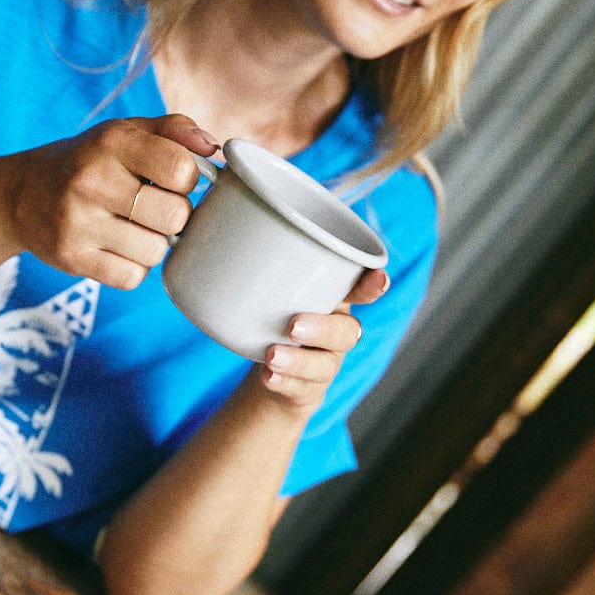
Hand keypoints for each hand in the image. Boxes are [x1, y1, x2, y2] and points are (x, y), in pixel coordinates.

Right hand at [0, 114, 218, 288]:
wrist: (19, 195)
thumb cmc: (87, 161)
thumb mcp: (124, 133)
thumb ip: (173, 131)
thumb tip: (212, 147)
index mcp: (111, 142)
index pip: (181, 168)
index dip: (188, 178)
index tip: (173, 179)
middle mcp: (91, 180)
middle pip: (175, 215)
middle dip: (174, 215)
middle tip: (154, 207)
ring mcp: (78, 222)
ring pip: (156, 250)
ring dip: (154, 242)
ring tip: (133, 227)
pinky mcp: (71, 257)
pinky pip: (132, 276)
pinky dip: (133, 266)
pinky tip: (116, 247)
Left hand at [259, 267, 389, 409]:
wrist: (272, 371)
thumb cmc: (274, 314)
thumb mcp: (270, 285)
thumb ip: (258, 257)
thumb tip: (216, 205)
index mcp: (334, 299)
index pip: (363, 288)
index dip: (374, 284)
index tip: (378, 279)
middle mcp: (337, 331)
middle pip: (347, 331)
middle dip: (324, 327)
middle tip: (293, 324)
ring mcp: (325, 363)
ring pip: (325, 364)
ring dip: (299, 359)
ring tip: (271, 355)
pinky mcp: (307, 389)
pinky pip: (302, 388)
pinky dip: (285, 382)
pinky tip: (268, 375)